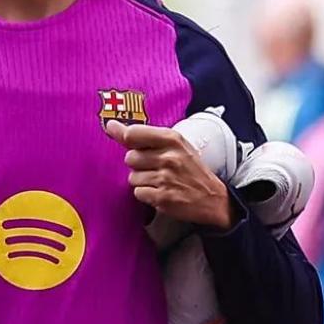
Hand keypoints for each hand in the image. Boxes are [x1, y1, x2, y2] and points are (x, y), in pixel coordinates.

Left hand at [105, 120, 233, 229]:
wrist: (212, 197)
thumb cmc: (191, 169)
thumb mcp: (176, 145)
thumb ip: (144, 136)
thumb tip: (110, 126)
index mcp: (172, 139)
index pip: (134, 133)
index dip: (123, 135)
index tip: (116, 132)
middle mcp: (168, 157)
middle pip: (130, 158)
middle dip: (138, 164)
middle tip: (155, 167)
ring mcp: (165, 178)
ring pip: (133, 177)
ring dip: (142, 180)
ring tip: (160, 181)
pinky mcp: (162, 197)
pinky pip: (138, 192)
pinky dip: (146, 194)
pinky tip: (160, 192)